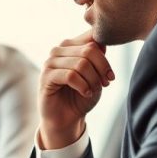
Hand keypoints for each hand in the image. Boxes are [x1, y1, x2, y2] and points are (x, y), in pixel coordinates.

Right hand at [39, 29, 114, 148]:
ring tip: (93, 90)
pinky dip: (83, 86)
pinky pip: (70, 76)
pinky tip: (85, 93)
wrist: (66, 118)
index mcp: (71, 45)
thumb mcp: (95, 75)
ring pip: (81, 64)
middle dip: (101, 69)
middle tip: (105, 84)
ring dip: (93, 80)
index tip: (110, 76)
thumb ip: (98, 56)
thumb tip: (102, 42)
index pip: (92, 39)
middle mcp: (58, 50)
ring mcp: (50, 62)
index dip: (105, 57)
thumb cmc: (81, 95)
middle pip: (89, 50)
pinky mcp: (46, 76)